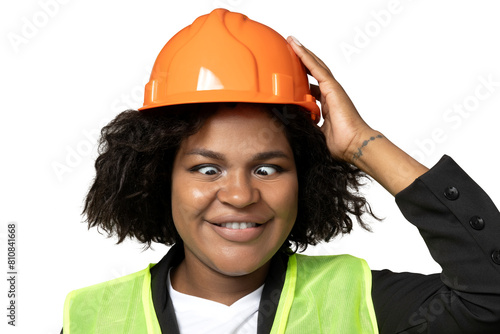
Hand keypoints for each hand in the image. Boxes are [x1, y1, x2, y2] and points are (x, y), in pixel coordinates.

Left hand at [287, 36, 374, 162]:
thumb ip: (308, 125)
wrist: (354, 145)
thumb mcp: (317, 133)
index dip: (302, 78)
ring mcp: (332, 89)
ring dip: (303, 53)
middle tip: (290, 48)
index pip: (312, 87)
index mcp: (328, 104)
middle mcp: (330, 94)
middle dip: (302, 60)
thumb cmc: (341, 143)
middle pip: (314, 71)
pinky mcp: (332, 88)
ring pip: (315, 65)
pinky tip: (296, 47)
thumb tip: (295, 124)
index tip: (292, 73)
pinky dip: (306, 57)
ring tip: (292, 42)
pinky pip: (316, 68)